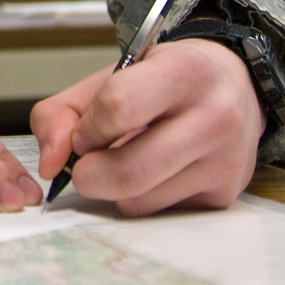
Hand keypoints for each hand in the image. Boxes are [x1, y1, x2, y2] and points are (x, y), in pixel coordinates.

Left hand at [31, 38, 266, 215]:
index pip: (118, 106)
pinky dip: (140, 198)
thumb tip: (50, 165)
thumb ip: (64, 111)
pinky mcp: (225, 195)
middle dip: (89, 175)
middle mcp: (213, 117)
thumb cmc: (165, 77)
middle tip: (84, 166)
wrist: (233, 84)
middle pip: (129, 170)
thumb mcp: (113, 74)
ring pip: (140, 200)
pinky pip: (160, 213)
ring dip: (114, 190)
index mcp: (183, 71)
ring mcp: (224, 161)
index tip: (84, 133)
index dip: (88, 128)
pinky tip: (151, 171)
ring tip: (123, 160)